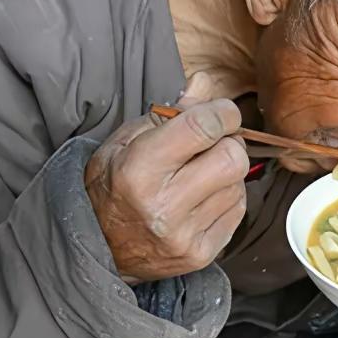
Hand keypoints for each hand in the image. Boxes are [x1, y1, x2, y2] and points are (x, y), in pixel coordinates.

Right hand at [85, 73, 249, 282]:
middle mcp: (164, 206)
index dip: (222, 112)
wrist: (98, 249)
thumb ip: (169, 113)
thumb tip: (205, 83)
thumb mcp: (125, 141)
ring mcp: (185, 235)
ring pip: (239, 184)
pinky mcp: (201, 255)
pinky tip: (203, 198)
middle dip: (229, 142)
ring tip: (200, 173)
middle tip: (214, 142)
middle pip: (232, 158)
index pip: (202, 127)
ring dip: (227, 172)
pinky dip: (227, 197)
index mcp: (140, 170)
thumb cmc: (111, 187)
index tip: (223, 111)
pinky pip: (238, 211)